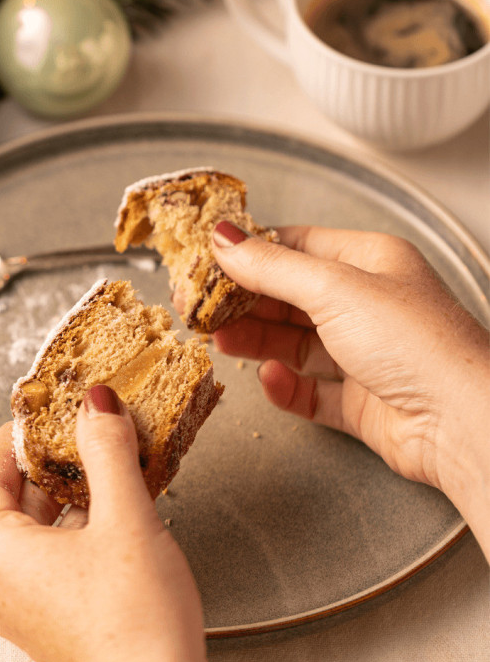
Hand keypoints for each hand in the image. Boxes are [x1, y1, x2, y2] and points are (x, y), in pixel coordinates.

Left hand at [0, 385, 208, 661]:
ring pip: (35, 541)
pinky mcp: (58, 629)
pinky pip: (54, 568)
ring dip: (63, 503)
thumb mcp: (125, 519)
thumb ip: (107, 453)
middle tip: (67, 439)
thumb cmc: (136, 623)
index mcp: (3, 557)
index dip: (4, 447)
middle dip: (41, 472)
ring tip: (98, 474)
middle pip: (10, 512)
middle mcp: (6, 589)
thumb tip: (96, 406)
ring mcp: (30, 614)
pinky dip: (74, 536)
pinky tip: (112, 523)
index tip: (26, 421)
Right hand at [194, 222, 489, 557]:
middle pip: (288, 296)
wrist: (462, 424)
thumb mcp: (334, 288)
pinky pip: (308, 390)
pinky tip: (269, 378)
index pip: (296, 247)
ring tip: (218, 340)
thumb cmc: (418, 344)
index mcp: (369, 263)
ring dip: (255, 341)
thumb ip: (271, 266)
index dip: (250, 252)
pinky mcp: (358, 401)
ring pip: (293, 343)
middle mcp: (367, 305)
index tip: (207, 260)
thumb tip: (224, 237)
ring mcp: (363, 355)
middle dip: (244, 301)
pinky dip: (284, 385)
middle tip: (198, 306)